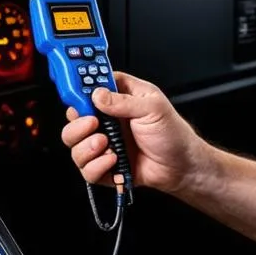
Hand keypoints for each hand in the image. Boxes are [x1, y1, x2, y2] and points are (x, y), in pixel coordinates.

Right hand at [60, 71, 204, 194]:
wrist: (181, 167)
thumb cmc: (173, 134)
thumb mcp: (153, 108)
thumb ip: (123, 101)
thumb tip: (98, 95)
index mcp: (119, 97)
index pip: (88, 86)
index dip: (78, 89)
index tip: (77, 96)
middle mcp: (107, 119)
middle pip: (74, 117)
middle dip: (78, 123)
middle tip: (93, 124)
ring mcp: (104, 142)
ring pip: (74, 144)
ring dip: (85, 146)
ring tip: (105, 145)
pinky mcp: (104, 165)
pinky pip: (86, 168)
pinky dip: (96, 166)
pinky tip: (113, 161)